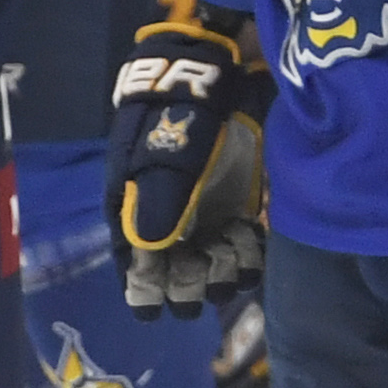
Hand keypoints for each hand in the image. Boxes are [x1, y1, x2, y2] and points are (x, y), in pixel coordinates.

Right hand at [106, 14, 272, 318]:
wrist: (215, 75)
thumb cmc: (176, 115)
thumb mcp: (159, 157)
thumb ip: (155, 206)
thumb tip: (145, 263)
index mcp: (135, 213)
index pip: (136, 267)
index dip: (144, 293)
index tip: (154, 313)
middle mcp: (171, 221)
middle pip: (178, 275)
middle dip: (190, 285)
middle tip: (204, 273)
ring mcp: (207, 214)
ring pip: (214, 266)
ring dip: (223, 272)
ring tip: (232, 253)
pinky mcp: (240, 204)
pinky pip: (244, 246)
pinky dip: (250, 255)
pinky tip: (252, 245)